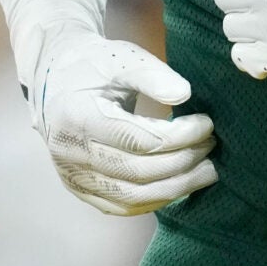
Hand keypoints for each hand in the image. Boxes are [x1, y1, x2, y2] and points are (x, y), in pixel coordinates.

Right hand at [30, 31, 216, 215]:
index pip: (139, 140)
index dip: (180, 137)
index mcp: (78, 116)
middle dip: (183, 163)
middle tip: (212, 146)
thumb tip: (185, 94)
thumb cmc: (93, 65)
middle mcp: (69, 152)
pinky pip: (121, 206)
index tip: (207, 124)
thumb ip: (152, 74)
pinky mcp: (78, 188)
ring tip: (206, 171)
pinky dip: (154, 200)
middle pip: (138, 173)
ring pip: (132, 197)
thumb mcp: (121, 58)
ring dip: (176, 188)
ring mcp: (72, 175)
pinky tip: (180, 185)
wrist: (54, 79)